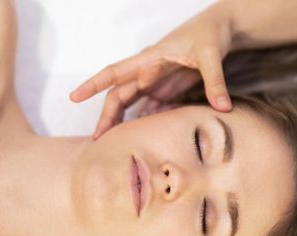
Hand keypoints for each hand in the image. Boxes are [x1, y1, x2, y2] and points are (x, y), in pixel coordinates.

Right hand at [70, 2, 234, 138]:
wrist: (221, 28)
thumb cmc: (211, 33)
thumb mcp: (211, 55)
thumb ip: (215, 82)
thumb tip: (223, 107)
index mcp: (150, 59)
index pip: (115, 72)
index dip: (93, 84)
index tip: (74, 97)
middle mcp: (148, 72)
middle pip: (119, 96)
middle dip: (107, 117)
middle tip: (98, 139)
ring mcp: (156, 83)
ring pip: (131, 105)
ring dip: (122, 124)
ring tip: (114, 145)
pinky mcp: (167, 90)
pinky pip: (151, 109)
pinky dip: (144, 124)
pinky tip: (139, 140)